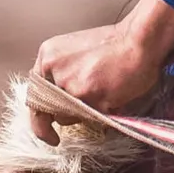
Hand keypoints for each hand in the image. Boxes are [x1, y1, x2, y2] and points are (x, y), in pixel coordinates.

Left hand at [30, 0, 173, 146]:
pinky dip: (102, 114)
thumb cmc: (114, 44)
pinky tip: (113, 97)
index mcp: (48, 56)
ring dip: (85, 113)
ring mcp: (72, 86)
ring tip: (103, 93)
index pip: (34, 93)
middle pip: (51, 108)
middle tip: (81, 111)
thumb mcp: (75, 50)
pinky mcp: (91, 99)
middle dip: (67, 114)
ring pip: (69, 117)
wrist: (139, 41)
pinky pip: (91, 119)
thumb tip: (58, 100)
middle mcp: (55, 71)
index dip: (39, 116)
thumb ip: (60, 72)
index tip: (47, 131)